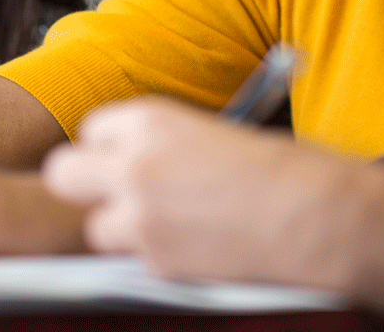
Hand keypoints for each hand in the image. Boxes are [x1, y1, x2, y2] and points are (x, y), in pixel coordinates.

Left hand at [42, 97, 375, 290]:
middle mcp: (133, 165)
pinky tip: (198, 246)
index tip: (134, 155)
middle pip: (64, 172)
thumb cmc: (285, 168)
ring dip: (123, 227)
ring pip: (95, 226)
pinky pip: (134, 260)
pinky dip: (157, 256)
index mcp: (151, 120)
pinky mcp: (156, 264)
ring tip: (171, 225)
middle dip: (86, 183)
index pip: (93, 128)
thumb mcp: (217, 132)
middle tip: (121, 192)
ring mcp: (139, 219)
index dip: (113, 146)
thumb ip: (168, 144)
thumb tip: (146, 159)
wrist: (319, 217)